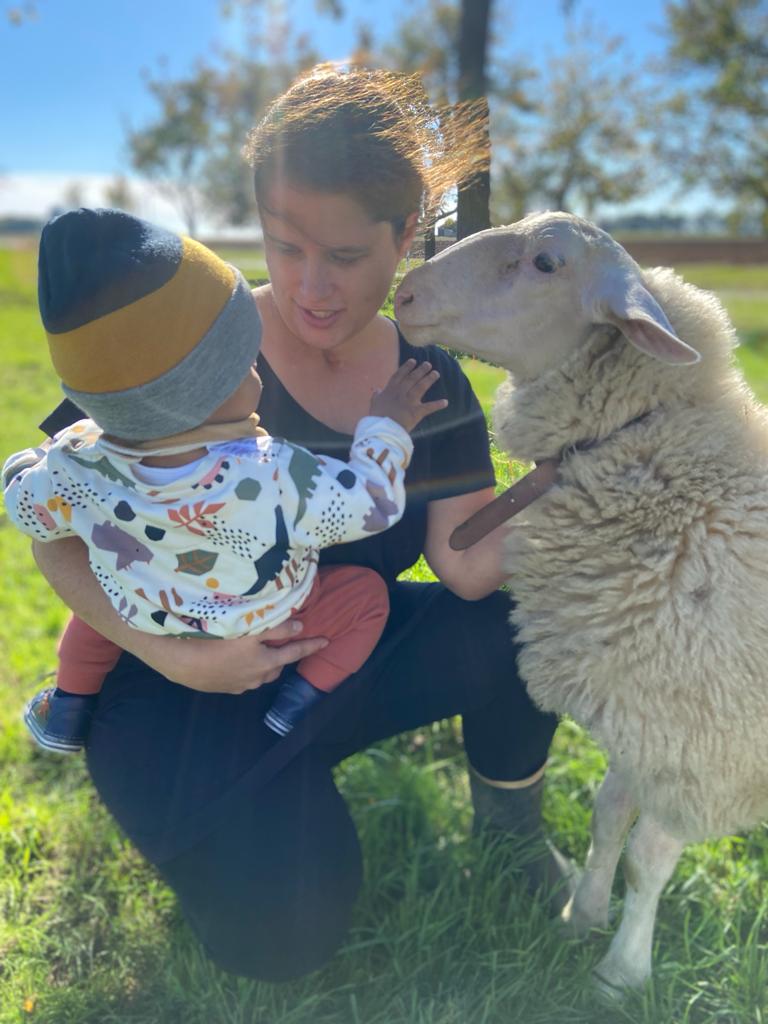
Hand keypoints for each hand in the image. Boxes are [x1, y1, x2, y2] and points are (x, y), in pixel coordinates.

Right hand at [145, 620, 328, 693]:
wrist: (181, 662)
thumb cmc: (217, 641)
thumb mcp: (250, 630)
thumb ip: (278, 628)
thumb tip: (301, 627)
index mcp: (265, 663)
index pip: (295, 652)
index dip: (311, 645)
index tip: (326, 641)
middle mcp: (255, 678)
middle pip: (276, 667)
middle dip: (282, 657)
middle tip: (282, 645)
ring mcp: (238, 685)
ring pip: (258, 675)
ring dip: (262, 665)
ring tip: (258, 653)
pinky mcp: (222, 687)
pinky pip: (241, 679)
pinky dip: (244, 670)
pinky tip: (234, 662)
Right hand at [369, 359, 447, 432]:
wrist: (383, 429)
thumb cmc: (377, 417)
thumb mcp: (374, 404)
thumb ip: (376, 396)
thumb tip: (377, 389)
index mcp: (390, 390)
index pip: (399, 375)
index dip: (406, 367)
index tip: (413, 361)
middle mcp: (401, 393)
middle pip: (412, 378)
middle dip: (421, 370)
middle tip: (428, 364)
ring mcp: (410, 401)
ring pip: (421, 387)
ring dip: (429, 379)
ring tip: (436, 373)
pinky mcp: (416, 412)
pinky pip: (429, 407)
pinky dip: (438, 405)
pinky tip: (445, 402)